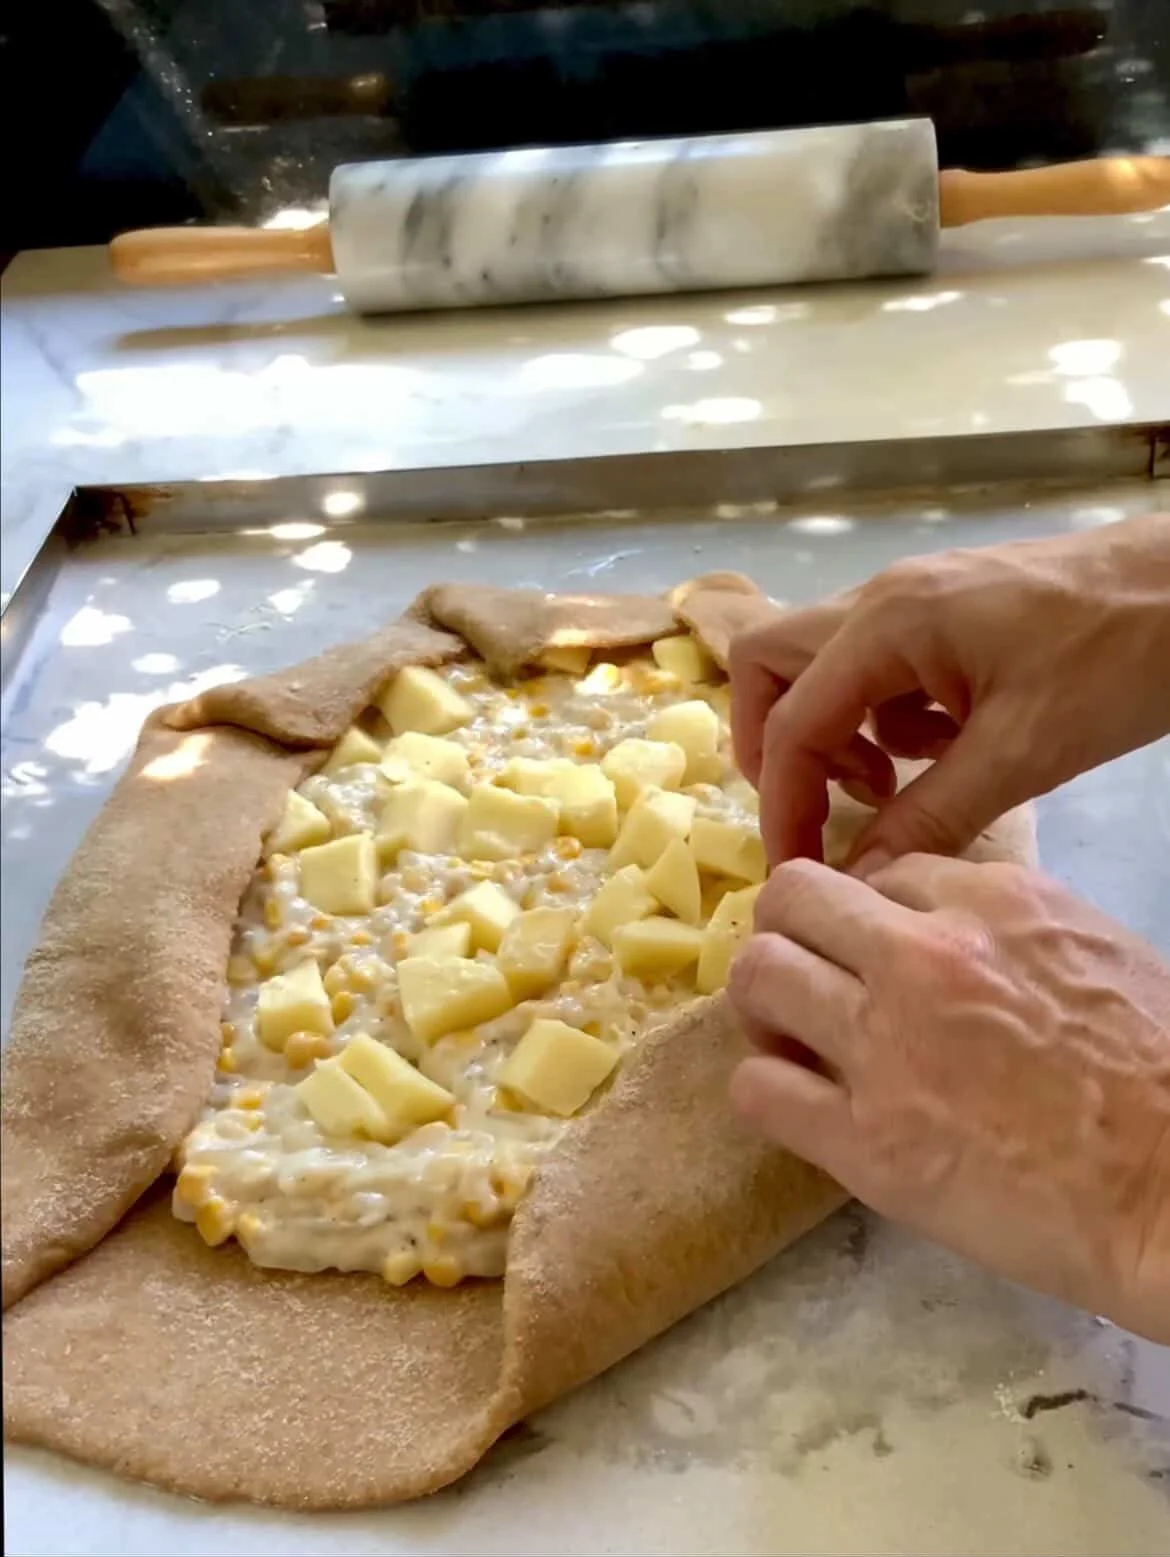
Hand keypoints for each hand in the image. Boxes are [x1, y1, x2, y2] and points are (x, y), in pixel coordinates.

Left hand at [727, 855, 1169, 1340]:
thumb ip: (1001, 923)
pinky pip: (758, 1089)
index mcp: (989, 902)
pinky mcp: (866, 1143)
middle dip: (788, 933)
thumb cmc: (1161, 1073)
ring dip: (763, 1005)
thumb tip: (934, 925)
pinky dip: (766, 1089)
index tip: (871, 951)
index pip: (874, 872)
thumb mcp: (1092, 948)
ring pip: (757, 977)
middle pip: (791, 899)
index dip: (865, 914)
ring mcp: (885, 1046)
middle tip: (808, 981)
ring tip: (792, 1040)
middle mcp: (923, 956)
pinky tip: (801, 1105)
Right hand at [730, 514, 1169, 866]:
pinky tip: (945, 750)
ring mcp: (912, 599)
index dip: (783, 802)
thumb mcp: (1023, 753)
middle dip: (780, 746)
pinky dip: (887, 719)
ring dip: (839, 733)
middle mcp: (881, 600)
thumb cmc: (1118, 659)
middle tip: (820, 807)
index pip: (793, 720)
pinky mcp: (945, 612)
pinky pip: (878, 667)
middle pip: (772, 666)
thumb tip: (857, 878)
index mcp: (887, 624)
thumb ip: (930, 816)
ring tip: (898, 786)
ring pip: (823, 666)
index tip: (795, 866)